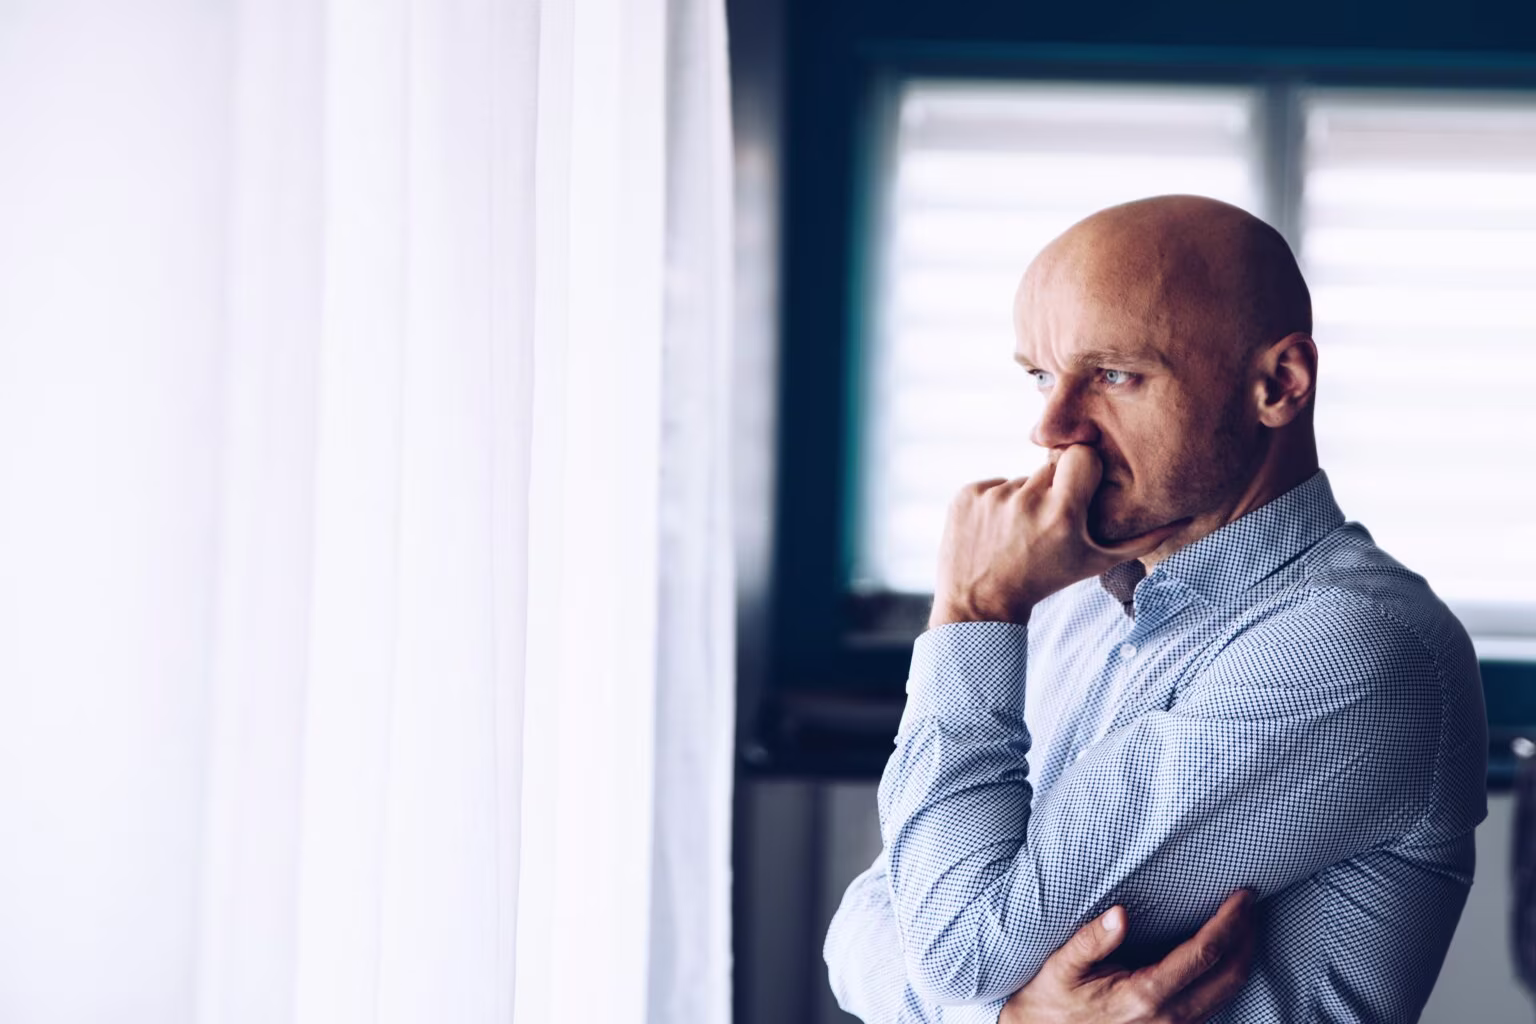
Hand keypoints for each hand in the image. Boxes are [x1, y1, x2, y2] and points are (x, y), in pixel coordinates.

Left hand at [930, 446, 1184, 626]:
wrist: (980, 604)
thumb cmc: (1046, 581)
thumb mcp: (1096, 563)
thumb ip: (1140, 540)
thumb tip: (1182, 519)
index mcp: (1061, 514)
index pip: (1081, 455)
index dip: (1082, 473)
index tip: (1078, 492)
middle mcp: (1024, 501)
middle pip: (1050, 467)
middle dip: (1053, 489)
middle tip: (1046, 522)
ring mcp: (991, 497)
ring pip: (1020, 479)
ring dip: (1023, 500)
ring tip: (1019, 532)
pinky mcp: (965, 495)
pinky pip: (992, 484)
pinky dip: (995, 504)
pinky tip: (995, 531)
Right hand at [999, 891, 1256, 1023]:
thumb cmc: (1052, 999)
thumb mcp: (1063, 966)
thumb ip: (1092, 941)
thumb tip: (1120, 913)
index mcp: (1145, 995)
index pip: (1205, 954)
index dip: (1230, 923)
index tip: (1243, 895)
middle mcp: (1169, 1017)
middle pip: (1230, 975)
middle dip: (1248, 936)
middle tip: (1251, 902)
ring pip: (1229, 993)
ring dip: (1243, 955)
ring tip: (1245, 921)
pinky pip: (1216, 1003)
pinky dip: (1228, 974)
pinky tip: (1224, 953)